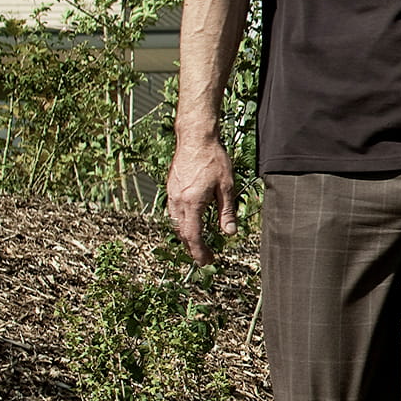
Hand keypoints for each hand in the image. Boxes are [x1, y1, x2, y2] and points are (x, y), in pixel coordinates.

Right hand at [166, 137, 236, 264]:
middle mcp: (178, 201)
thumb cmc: (213, 159)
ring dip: (186, 236)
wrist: (195, 139)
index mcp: (192, 203)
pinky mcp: (170, 189)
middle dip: (193, 248)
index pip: (193, 236)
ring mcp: (171, 195)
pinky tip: (191, 224)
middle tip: (204, 257)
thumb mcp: (227, 187)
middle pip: (182, 233)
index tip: (207, 262)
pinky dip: (181, 223)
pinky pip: (173, 213)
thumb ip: (227, 212)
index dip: (199, 252)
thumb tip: (230, 233)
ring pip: (176, 224)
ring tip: (198, 244)